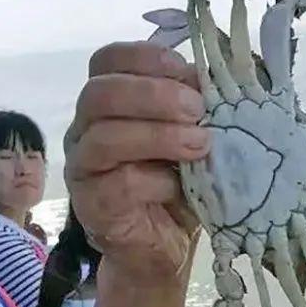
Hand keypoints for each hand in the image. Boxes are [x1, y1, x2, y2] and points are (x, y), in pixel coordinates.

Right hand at [64, 42, 211, 284]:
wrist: (164, 248)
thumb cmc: (179, 186)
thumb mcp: (194, 138)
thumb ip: (197, 108)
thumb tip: (222, 80)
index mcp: (108, 104)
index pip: (107, 60)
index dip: (145, 57)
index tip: (186, 71)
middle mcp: (85, 130)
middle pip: (99, 93)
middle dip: (153, 95)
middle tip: (197, 109)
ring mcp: (84, 168)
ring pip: (104, 137)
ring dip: (158, 135)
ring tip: (199, 144)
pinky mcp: (92, 206)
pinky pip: (117, 184)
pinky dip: (155, 181)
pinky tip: (179, 188)